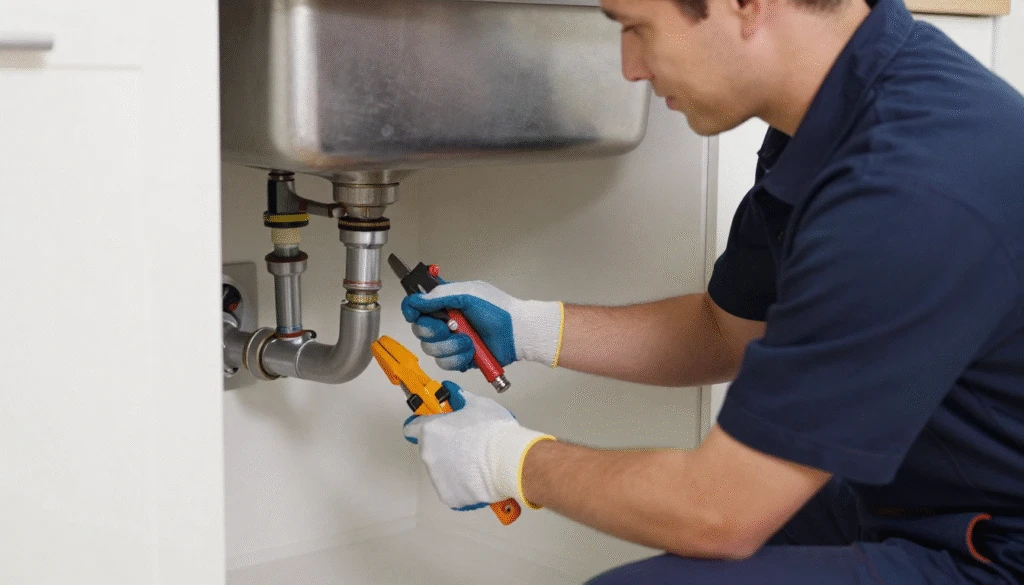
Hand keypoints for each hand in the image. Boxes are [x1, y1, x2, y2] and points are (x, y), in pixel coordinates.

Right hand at [400, 280, 563, 371]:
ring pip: (431, 349)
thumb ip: (440, 295)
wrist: (518, 333)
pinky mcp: (459, 358)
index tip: (414, 315)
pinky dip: (458, 357)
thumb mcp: (469, 294)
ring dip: (450, 345)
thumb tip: (416, 300)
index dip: (412, 310)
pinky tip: (472, 351)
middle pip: (420, 330)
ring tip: (469, 341)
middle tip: (451, 327)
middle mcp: (445, 322)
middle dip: (434, 330)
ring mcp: (451, 342)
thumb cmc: (498, 310)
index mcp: (446, 303)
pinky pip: (445, 363)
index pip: (417, 307)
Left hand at [403, 381, 555, 510]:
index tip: (433, 425)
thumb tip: (452, 392)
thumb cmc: (493, 433)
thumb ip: (459, 398)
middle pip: (429, 449)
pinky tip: (478, 476)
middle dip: (444, 446)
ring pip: (441, 470)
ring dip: (453, 465)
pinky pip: (452, 488)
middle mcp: (429, 455)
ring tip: (476, 460)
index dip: (423, 424)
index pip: (412, 428)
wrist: (509, 460)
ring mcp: (437, 478)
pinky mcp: (449, 496)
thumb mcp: (477, 404)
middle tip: (466, 442)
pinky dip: (462, 484)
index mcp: (430, 431)